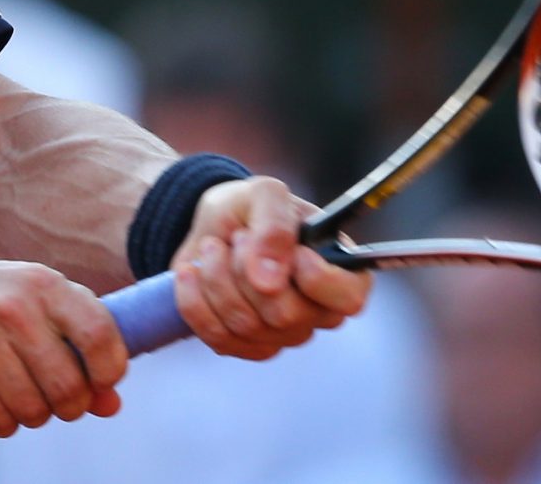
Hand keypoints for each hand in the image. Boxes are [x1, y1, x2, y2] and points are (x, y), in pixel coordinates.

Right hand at [0, 256, 127, 437]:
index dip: (109, 371)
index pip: (100, 335)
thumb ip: (75, 345)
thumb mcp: (30, 303)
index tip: (100, 382)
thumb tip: (110, 403)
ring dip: (34, 415)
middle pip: (70, 386)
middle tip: (56, 399)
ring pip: (36, 410)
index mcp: (42, 284)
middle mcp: (15, 309)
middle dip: (70, 405)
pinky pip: (1, 421)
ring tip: (20, 397)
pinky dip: (3, 423)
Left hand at [172, 177, 370, 360]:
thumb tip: (270, 280)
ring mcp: (285, 335)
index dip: (316, 278)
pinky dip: (195, 300)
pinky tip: (192, 272)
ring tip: (212, 247)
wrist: (215, 227)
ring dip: (217, 278)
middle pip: (285, 315)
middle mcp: (319, 311)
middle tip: (238, 236)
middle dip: (247, 268)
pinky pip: (218, 337)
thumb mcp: (265, 195)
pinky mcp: (248, 346)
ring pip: (246, 325)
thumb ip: (275, 226)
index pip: (348, 298)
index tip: (293, 250)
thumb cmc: (252, 209)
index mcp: (342, 271)